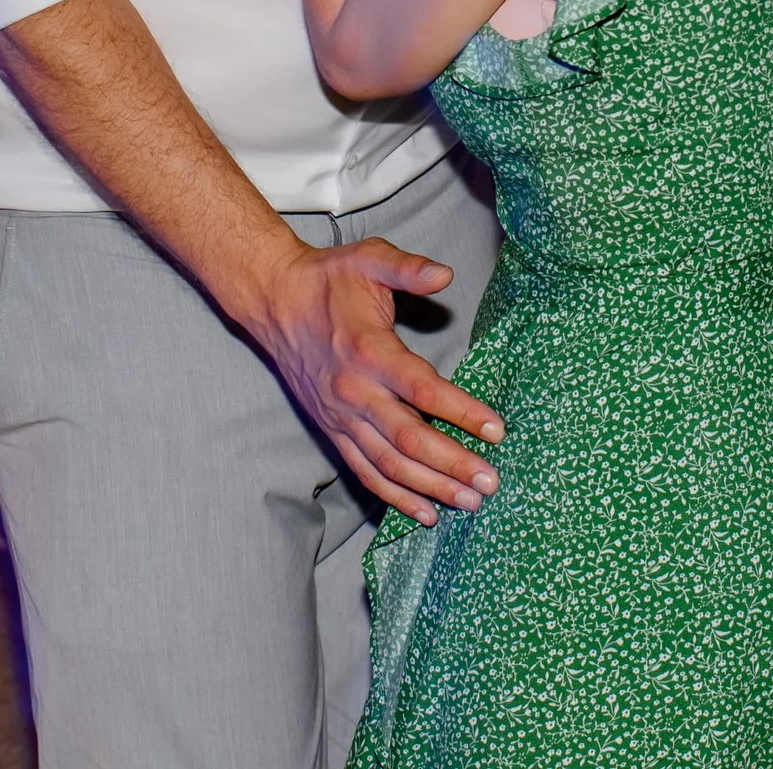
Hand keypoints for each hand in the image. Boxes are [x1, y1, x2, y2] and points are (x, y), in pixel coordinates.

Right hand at [242, 237, 504, 525]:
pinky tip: (426, 513)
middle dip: (453, 464)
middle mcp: (354, 391)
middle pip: (409, 439)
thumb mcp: (369, 260)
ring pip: (389, 464)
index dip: (462, 412)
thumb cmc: (328, 279)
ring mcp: (341, 416)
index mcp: (369, 351)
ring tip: (470, 502)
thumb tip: (446, 275)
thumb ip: (408, 269)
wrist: (275, 301)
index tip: (497, 430)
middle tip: (491, 482)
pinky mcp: (332, 430)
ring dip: (431, 487)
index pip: (423, 391)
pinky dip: (395, 497)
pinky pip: (365, 471)